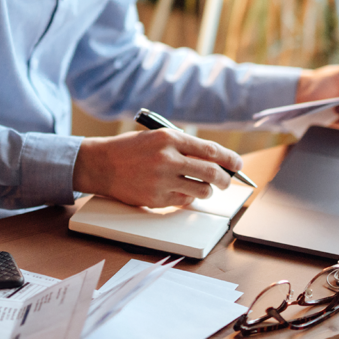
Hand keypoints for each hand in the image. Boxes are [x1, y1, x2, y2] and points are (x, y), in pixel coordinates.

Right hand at [73, 128, 242, 207]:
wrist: (101, 164)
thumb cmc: (130, 149)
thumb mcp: (157, 137)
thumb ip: (183, 146)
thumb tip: (215, 159)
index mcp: (169, 138)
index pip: (211, 150)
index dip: (230, 159)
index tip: (238, 164)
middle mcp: (167, 158)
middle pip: (212, 172)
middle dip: (225, 179)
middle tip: (226, 181)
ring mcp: (162, 180)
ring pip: (201, 190)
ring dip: (207, 190)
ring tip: (202, 187)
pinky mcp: (156, 199)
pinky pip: (184, 201)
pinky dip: (187, 198)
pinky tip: (180, 191)